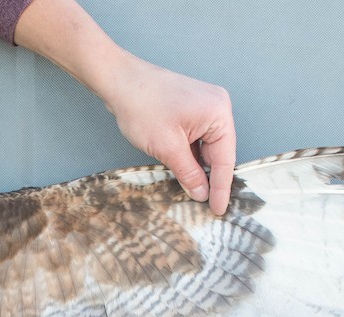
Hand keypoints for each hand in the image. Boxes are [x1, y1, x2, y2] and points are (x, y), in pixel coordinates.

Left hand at [99, 55, 235, 215]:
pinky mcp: (190, 110)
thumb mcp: (167, 148)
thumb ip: (188, 174)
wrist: (118, 80)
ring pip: (206, 147)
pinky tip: (185, 173)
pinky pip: (196, 139)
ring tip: (196, 194)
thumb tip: (201, 194)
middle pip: (219, 152)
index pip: (225, 159)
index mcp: (219, 113)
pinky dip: (191, 156)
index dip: (221, 188)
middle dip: (211, 179)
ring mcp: (204, 107)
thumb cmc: (142, 106)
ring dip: (199, 168)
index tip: (218, 210)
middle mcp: (217, 107)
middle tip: (209, 207)